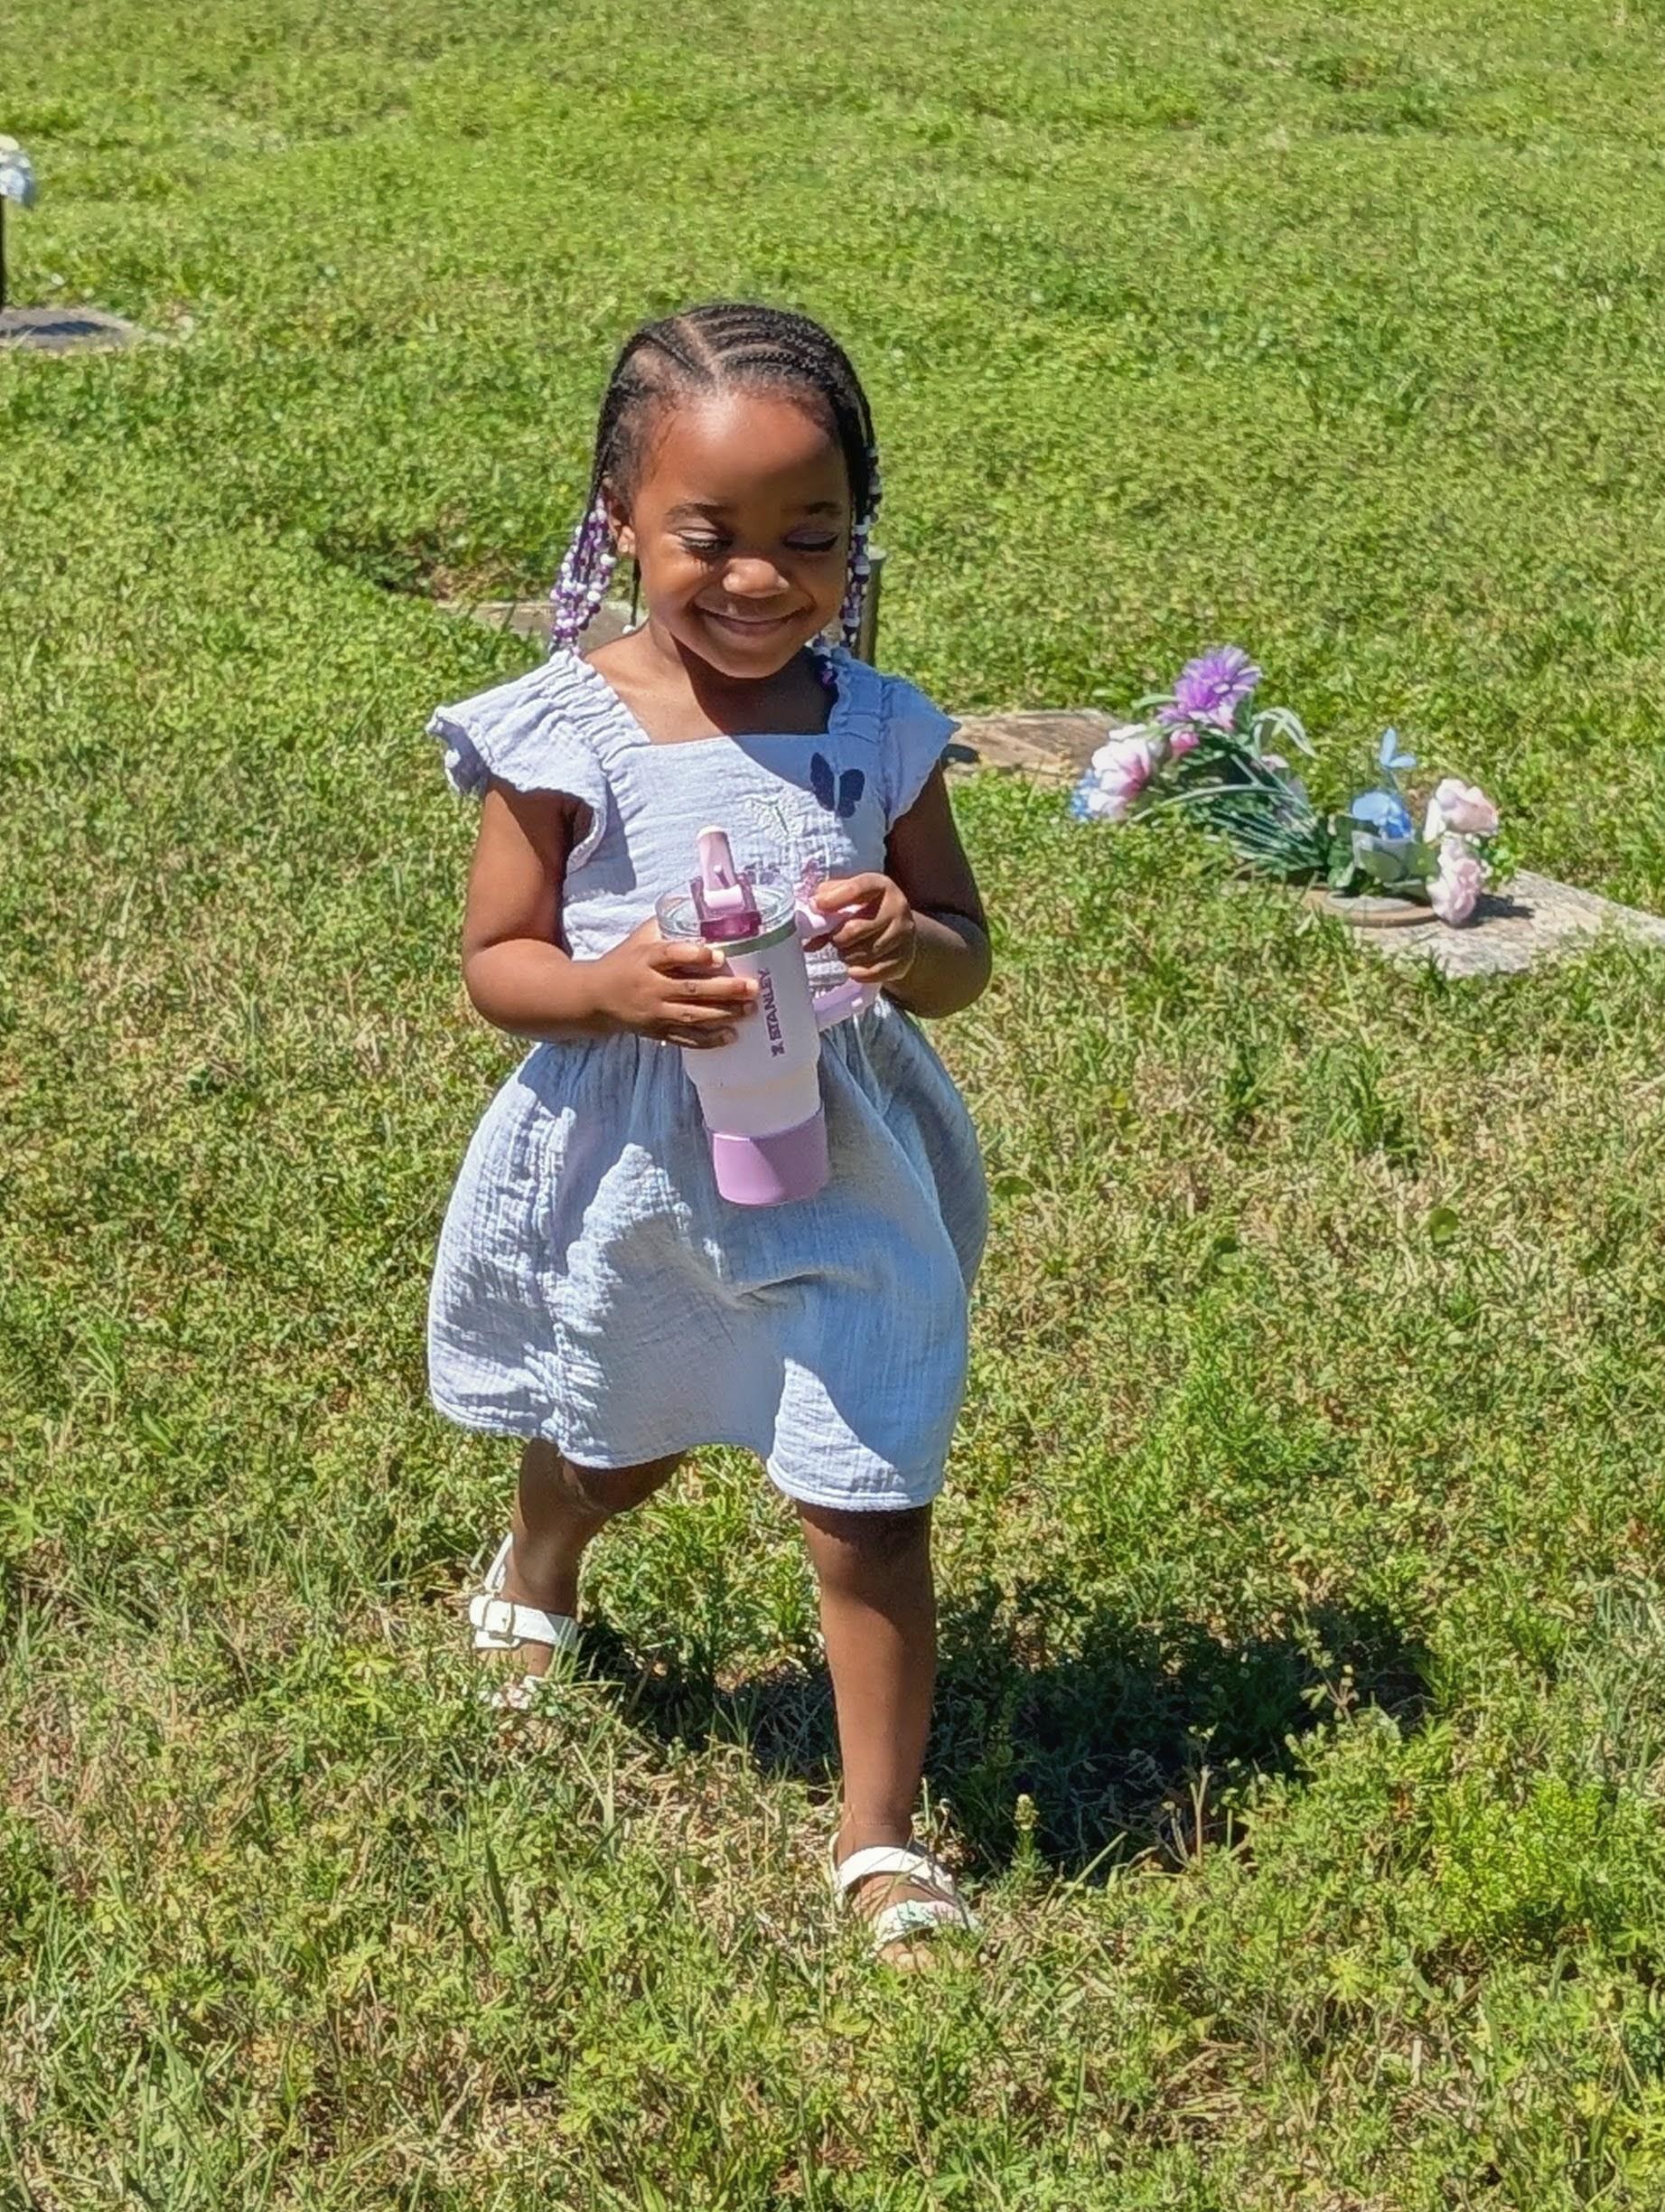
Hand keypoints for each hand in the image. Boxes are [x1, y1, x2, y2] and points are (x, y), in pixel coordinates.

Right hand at [588, 920, 756, 1048]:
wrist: (595, 998)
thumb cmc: (624, 962)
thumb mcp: (639, 939)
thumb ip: (666, 925)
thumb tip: (699, 906)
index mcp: (645, 959)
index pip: (670, 955)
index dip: (694, 955)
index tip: (717, 954)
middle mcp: (650, 987)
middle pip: (690, 989)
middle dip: (724, 989)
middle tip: (752, 986)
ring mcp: (654, 1012)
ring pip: (692, 1015)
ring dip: (723, 1014)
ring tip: (749, 1008)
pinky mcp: (657, 1031)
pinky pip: (685, 1039)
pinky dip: (709, 1039)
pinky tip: (732, 1035)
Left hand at [811, 873, 917, 988]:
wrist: (898, 931)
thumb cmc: (866, 911)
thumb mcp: (849, 898)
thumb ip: (828, 904)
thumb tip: (807, 926)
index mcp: (881, 886)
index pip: (857, 889)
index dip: (834, 899)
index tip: (816, 906)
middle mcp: (897, 907)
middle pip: (856, 928)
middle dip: (838, 938)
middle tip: (834, 939)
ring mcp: (904, 933)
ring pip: (864, 952)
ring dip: (847, 955)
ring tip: (845, 951)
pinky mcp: (905, 957)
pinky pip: (875, 971)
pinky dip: (858, 972)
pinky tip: (853, 968)